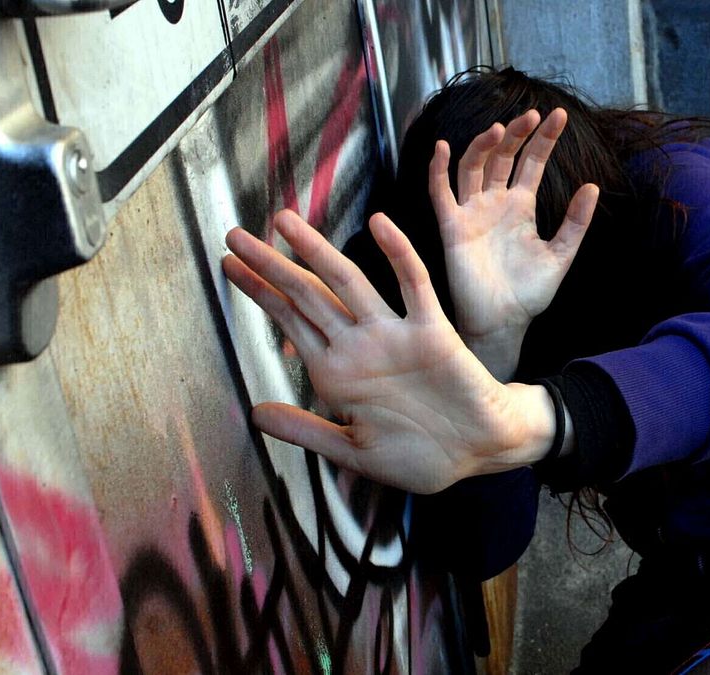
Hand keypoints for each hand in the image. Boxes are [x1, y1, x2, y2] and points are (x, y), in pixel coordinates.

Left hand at [222, 210, 556, 493]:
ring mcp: (394, 335)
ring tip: (283, 221)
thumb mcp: (353, 451)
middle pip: (308, 295)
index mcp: (338, 373)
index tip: (229, 265)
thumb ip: (306, 431)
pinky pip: (413, 285)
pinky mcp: (432, 331)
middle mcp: (361, 346)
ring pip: (349, 282)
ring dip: (317, 252)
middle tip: (234, 233)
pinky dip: (398, 253)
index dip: (259, 292)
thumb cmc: (421, 456)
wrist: (480, 451)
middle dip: (270, 265)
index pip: (290, 322)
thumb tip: (255, 415)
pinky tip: (380, 224)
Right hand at [429, 108, 598, 378]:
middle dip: (516, 134)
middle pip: (502, 157)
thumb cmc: (529, 294)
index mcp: (521, 206)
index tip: (559, 115)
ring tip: (500, 129)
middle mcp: (494, 203)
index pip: (531, 162)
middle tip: (532, 115)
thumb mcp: (561, 255)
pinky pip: (440, 193)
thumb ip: (575, 223)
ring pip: (473, 166)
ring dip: (484, 145)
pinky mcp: (452, 228)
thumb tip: (592, 187)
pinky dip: (438, 169)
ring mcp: (472, 213)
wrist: (504, 323)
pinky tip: (444, 147)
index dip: (544, 138)